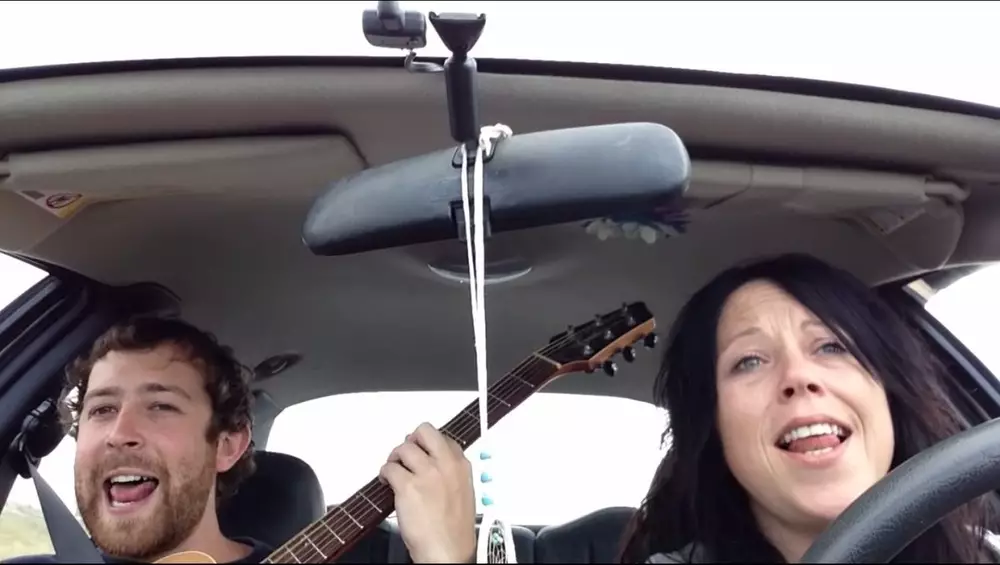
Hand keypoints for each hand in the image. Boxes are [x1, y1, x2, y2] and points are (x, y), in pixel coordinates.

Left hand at [379, 422, 475, 562]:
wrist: (447, 551)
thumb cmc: (454, 530)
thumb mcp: (463, 492)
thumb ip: (450, 473)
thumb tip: (433, 463)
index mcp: (460, 465)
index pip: (442, 438)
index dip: (427, 444)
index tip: (421, 450)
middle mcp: (445, 464)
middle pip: (423, 431)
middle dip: (411, 441)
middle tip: (405, 454)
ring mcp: (426, 473)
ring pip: (403, 448)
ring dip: (395, 459)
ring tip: (394, 471)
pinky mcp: (407, 486)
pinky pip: (389, 468)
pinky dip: (384, 474)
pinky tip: (387, 483)